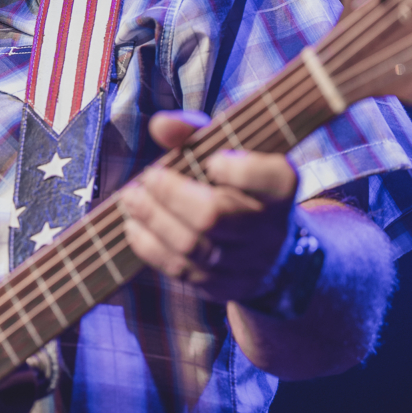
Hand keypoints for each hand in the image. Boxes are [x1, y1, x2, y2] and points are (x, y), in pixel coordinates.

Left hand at [119, 111, 298, 301]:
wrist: (269, 252)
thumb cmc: (239, 189)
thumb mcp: (228, 155)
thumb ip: (195, 134)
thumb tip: (160, 125)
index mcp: (280, 188)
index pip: (271, 179)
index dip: (240, 170)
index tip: (213, 161)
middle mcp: (269, 229)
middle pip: (215, 216)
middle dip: (171, 195)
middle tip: (147, 178)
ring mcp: (247, 263)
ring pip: (192, 245)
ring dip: (153, 219)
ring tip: (132, 199)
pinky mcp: (223, 287)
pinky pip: (181, 269)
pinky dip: (151, 246)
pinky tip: (134, 227)